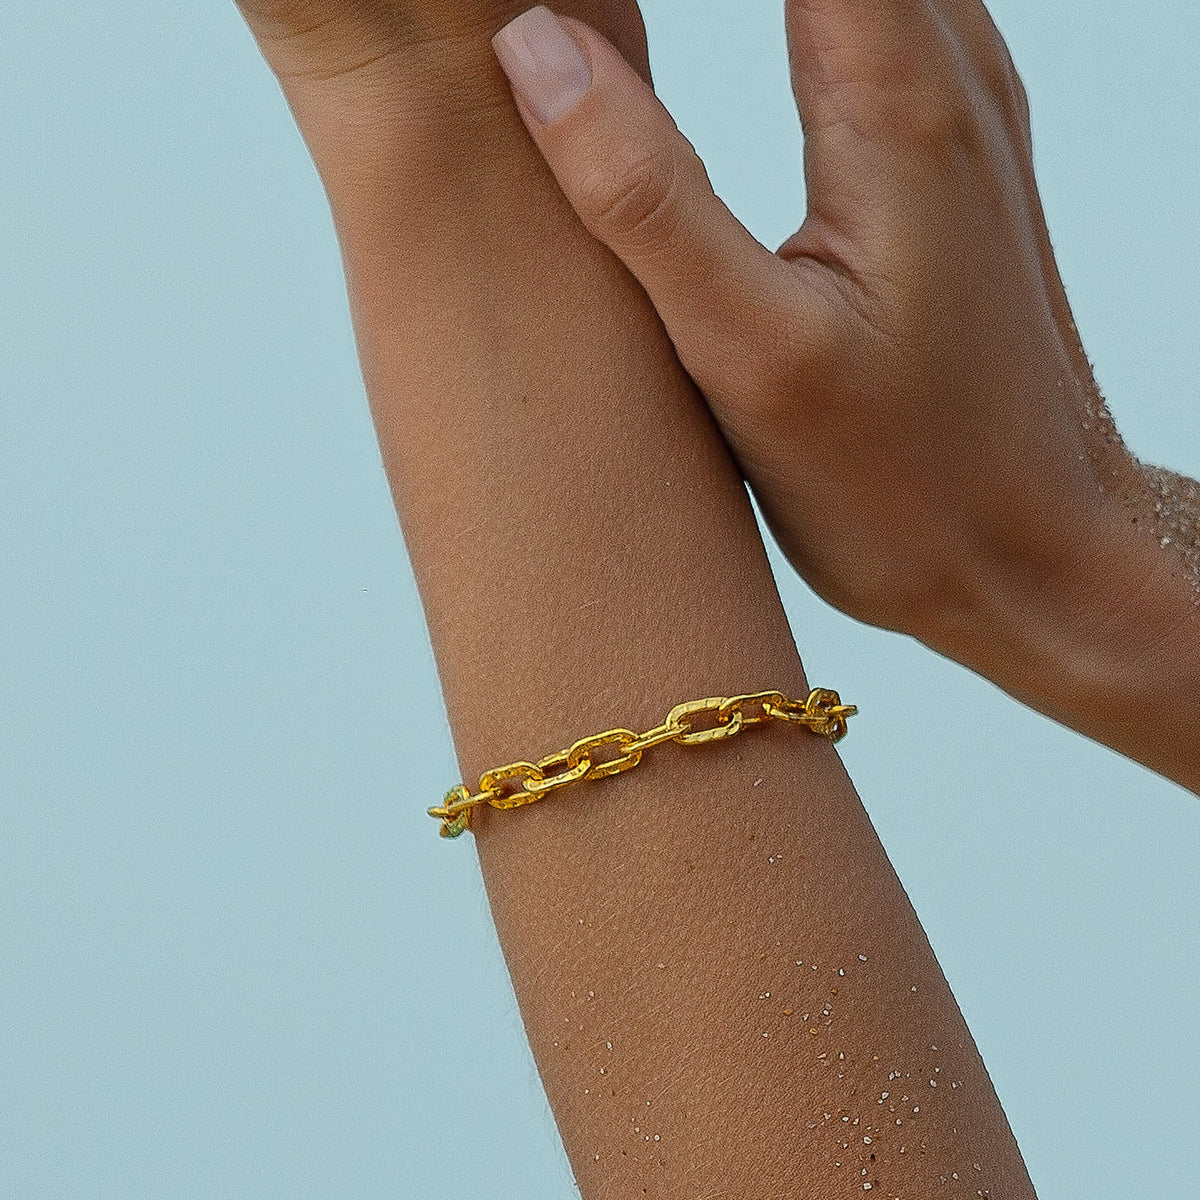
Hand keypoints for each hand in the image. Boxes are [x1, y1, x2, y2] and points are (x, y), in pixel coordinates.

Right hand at [494, 4, 1199, 789]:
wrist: (1033, 551)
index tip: (573, 4)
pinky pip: (869, 22)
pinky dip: (795, 10)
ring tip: (618, 19)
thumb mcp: (754, 352)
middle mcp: (948, 70)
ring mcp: (960, 110)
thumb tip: (538, 50)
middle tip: (579, 17)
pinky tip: (739, 51)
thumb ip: (644, 195)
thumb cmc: (904, 480)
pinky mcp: (948, 161)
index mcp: (895, 96)